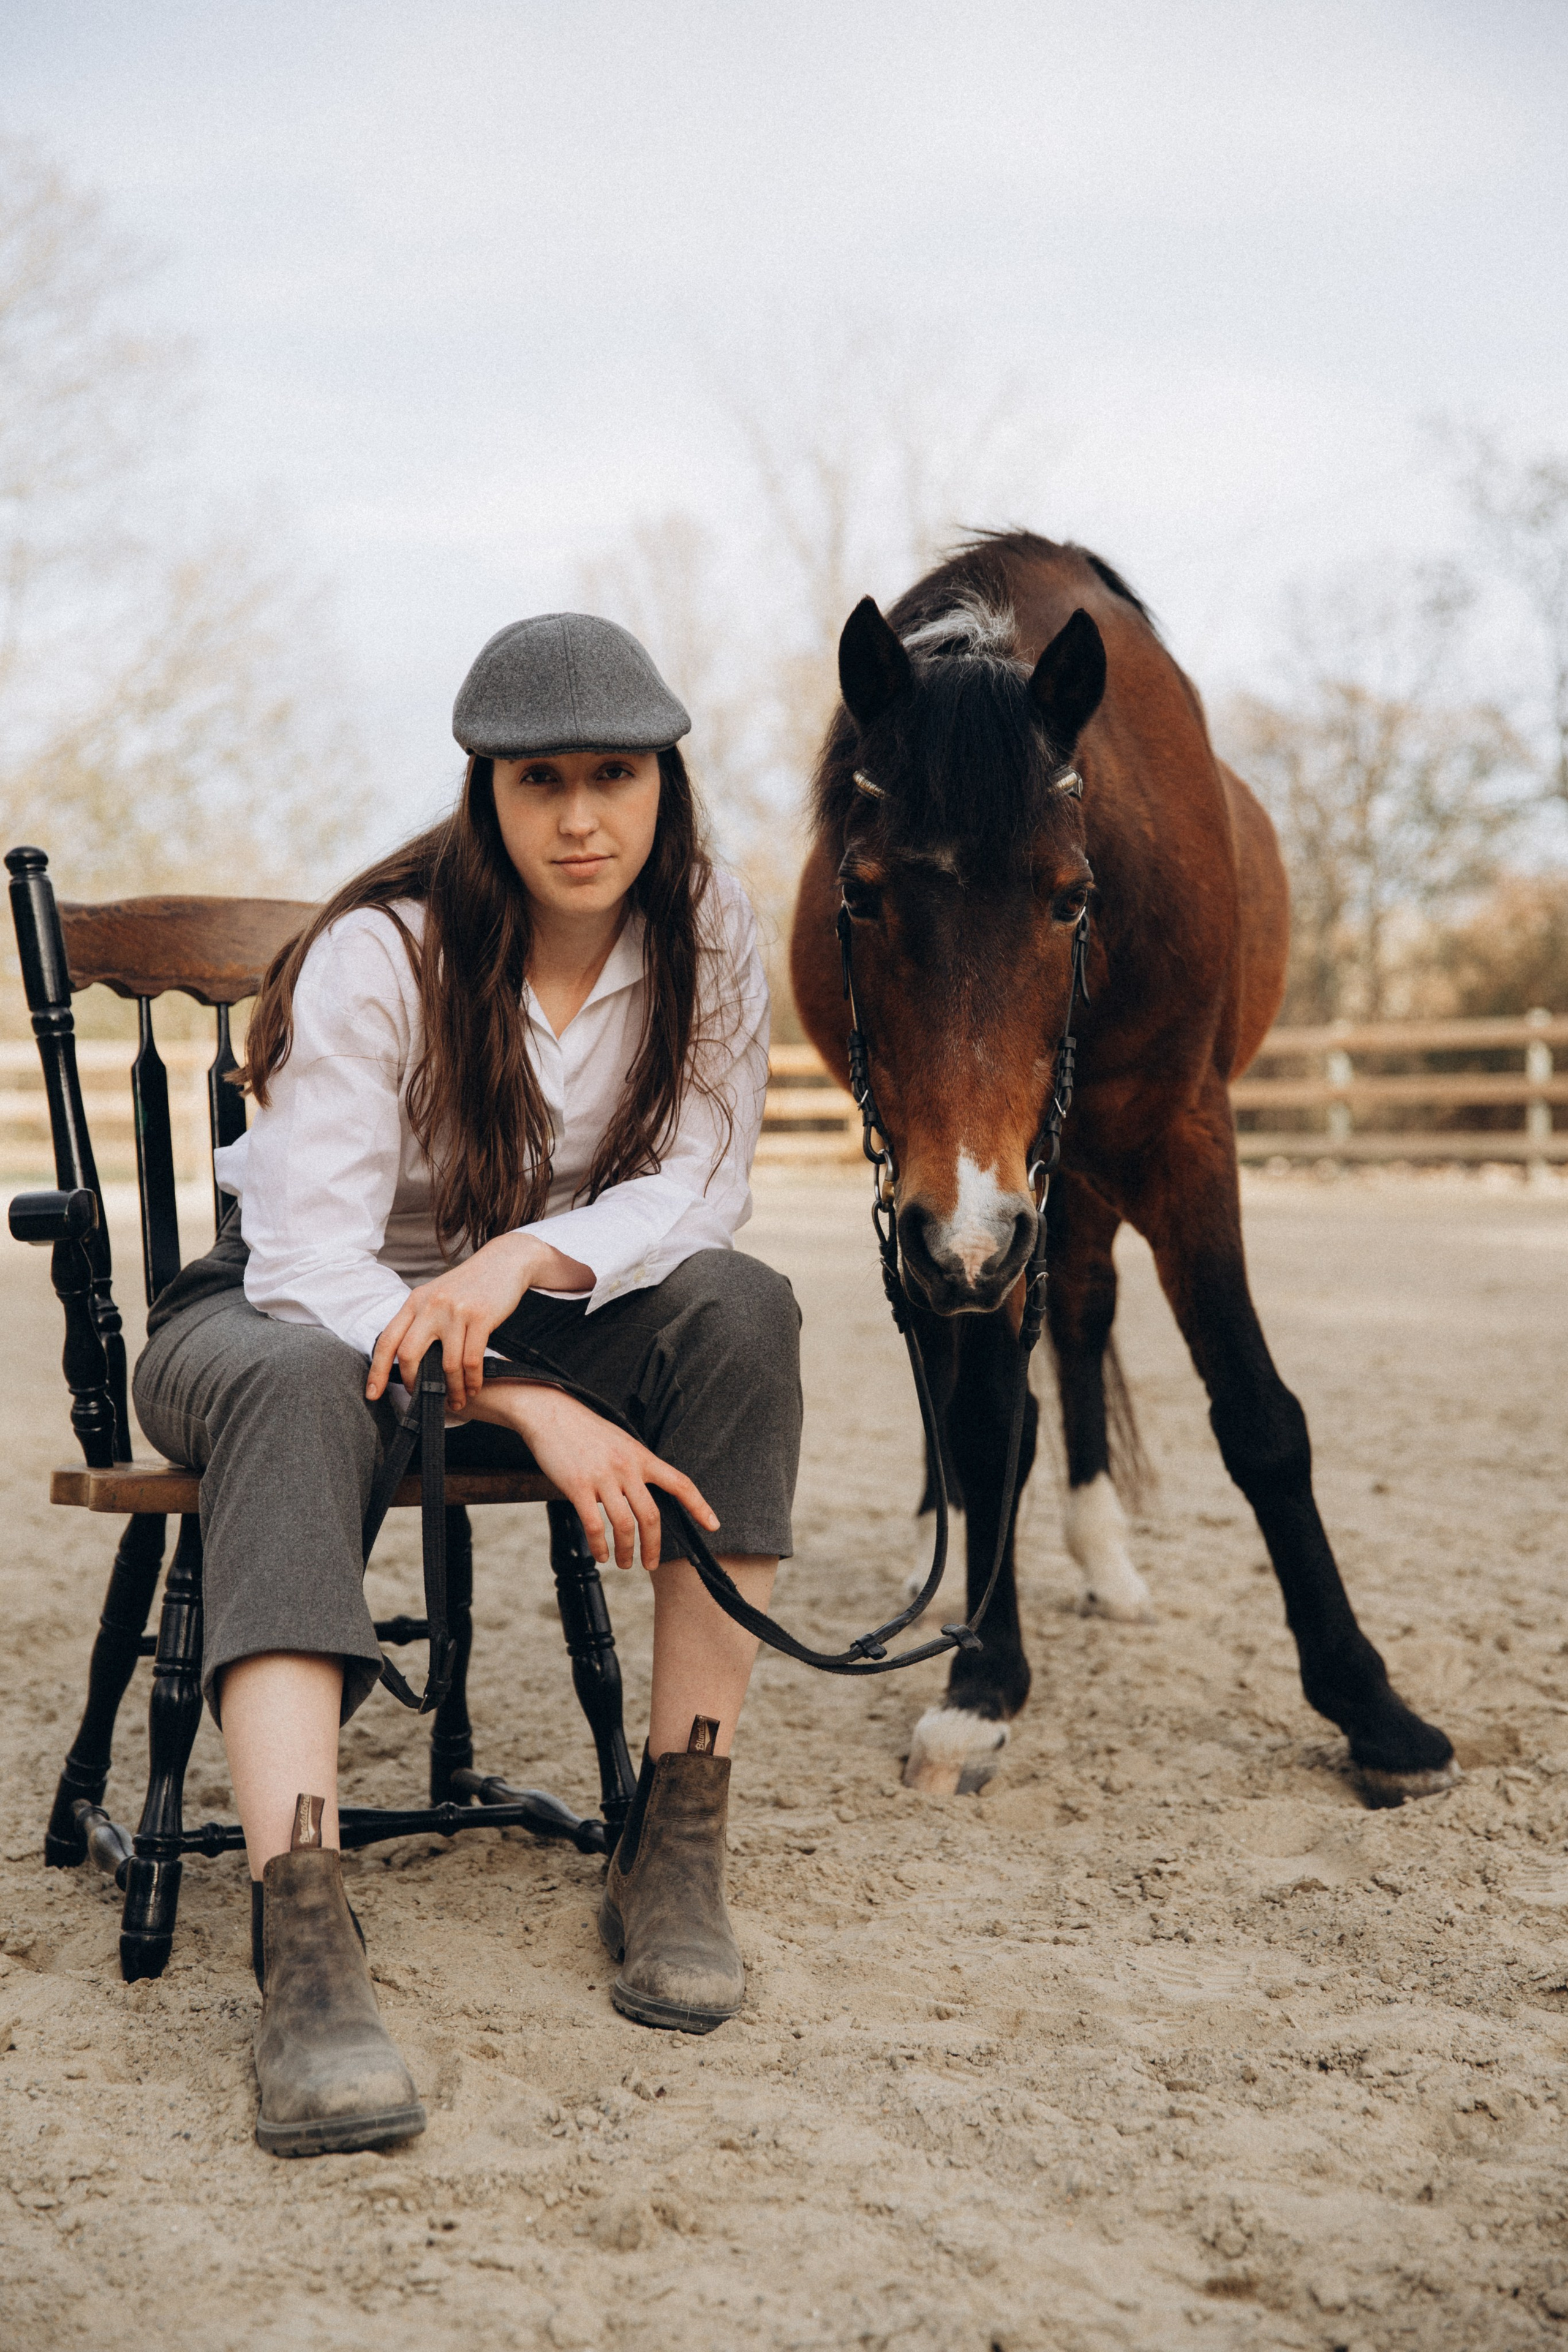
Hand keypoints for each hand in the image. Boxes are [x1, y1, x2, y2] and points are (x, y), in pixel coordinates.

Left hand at [366, 1231, 590, 1412]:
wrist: (504, 1261)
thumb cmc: (469, 1285)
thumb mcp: (436, 1296)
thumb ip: (420, 1321)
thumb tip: (408, 1359)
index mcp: (415, 1302)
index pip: (387, 1340)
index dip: (377, 1370)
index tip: (372, 1394)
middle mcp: (430, 1306)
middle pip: (409, 1355)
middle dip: (414, 1383)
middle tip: (422, 1397)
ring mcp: (455, 1311)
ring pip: (446, 1364)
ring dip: (451, 1389)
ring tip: (457, 1400)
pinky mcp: (481, 1317)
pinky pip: (471, 1360)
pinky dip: (472, 1380)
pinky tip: (473, 1387)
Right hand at [463, 1380, 719, 1570]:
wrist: (550, 1413)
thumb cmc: (585, 1430)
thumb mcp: (621, 1441)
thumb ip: (636, 1465)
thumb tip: (645, 1492)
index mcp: (641, 1456)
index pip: (679, 1483)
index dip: (699, 1505)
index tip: (713, 1525)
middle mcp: (627, 1467)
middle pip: (651, 1515)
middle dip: (654, 1546)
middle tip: (650, 1564)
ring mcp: (602, 1477)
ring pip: (625, 1525)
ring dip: (626, 1551)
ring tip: (624, 1563)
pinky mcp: (577, 1486)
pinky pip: (594, 1525)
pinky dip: (600, 1545)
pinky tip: (601, 1554)